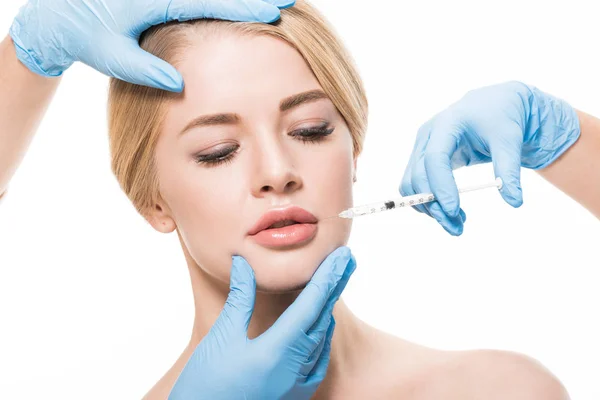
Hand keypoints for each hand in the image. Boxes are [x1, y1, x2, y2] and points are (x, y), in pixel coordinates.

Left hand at [9, 0, 294, 90]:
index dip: (243, 7)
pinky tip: (240, 8)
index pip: (209, 2)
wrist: (61, 13)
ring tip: (274, 2)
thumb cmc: (87, 35)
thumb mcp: (111, 56)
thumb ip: (144, 70)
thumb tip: (180, 85)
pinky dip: (223, 3)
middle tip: (288, 1)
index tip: (273, 12)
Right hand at [169, 246, 355, 399]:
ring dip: (329, 309)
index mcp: (278, 351)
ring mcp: (298, 386)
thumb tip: (243, 264)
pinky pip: (318, 362)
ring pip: (322, 339)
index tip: (343, 256)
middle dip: (335, 286)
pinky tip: (322, 328)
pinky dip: (322, 339)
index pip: (311, 305)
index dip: (328, 276)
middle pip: (323, 318)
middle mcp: (295, 370)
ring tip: (335, 285)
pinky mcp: (295, 397)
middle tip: (348, 261)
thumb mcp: (221, 338)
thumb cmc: (206, 386)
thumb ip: (240, 299)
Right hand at [400, 81, 579, 234]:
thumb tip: (514, 201)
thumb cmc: (501, 118)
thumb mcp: (509, 141)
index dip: (441, 186)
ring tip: (457, 224)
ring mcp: (422, 148)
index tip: (454, 210)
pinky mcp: (424, 159)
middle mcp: (428, 136)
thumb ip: (509, 170)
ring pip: (411, 184)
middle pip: (417, 176)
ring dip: (429, 208)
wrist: (494, 105)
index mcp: (447, 124)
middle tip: (457, 228)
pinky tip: (451, 212)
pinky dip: (429, 202)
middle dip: (434, 205)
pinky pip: (416, 185)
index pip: (434, 158)